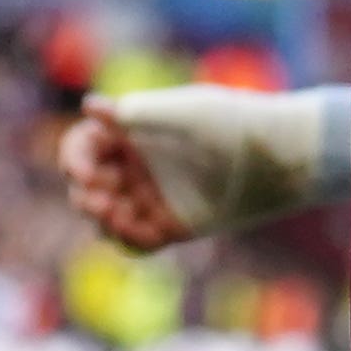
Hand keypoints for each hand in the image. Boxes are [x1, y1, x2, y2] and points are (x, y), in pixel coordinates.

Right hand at [69, 86, 330, 247]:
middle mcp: (136, 165)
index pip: (84, 145)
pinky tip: (148, 233)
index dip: (74, 157)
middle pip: (87, 185)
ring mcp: (151, 197)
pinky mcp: (169, 226)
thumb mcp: (186, 112)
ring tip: (120, 216)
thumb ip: (139, 113)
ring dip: (104, 221)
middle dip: (86, 194)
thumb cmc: (232, 125)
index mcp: (133, 132)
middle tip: (102, 198)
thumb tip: (89, 107)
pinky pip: (135, 243)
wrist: (276, 159)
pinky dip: (131, 241)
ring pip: (105, 218)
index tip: (80, 170)